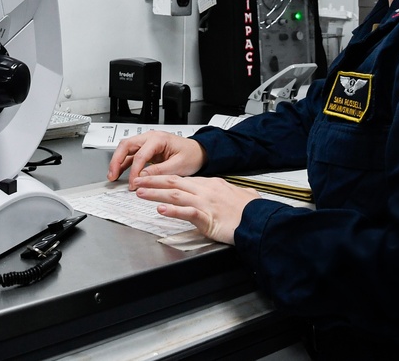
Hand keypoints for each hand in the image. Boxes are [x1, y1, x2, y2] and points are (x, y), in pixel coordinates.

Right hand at [106, 130, 205, 187]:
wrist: (199, 152)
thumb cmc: (191, 155)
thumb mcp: (178, 166)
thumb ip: (159, 171)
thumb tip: (143, 177)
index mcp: (159, 139)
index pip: (140, 155)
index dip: (134, 171)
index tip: (133, 184)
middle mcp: (150, 138)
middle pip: (126, 145)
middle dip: (116, 160)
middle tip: (112, 174)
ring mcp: (147, 142)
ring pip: (126, 148)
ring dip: (118, 161)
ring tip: (112, 175)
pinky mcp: (147, 149)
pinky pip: (132, 155)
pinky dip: (125, 163)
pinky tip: (120, 172)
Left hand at [133, 174, 260, 244]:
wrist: (260, 221)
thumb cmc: (251, 212)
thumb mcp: (241, 196)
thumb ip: (232, 194)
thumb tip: (238, 194)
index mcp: (211, 185)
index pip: (183, 178)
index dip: (164, 178)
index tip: (152, 178)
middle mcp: (206, 191)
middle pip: (174, 181)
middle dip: (153, 180)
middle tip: (138, 180)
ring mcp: (205, 203)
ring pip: (175, 194)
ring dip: (155, 193)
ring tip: (140, 193)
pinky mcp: (207, 217)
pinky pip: (186, 212)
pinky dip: (172, 210)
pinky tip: (160, 209)